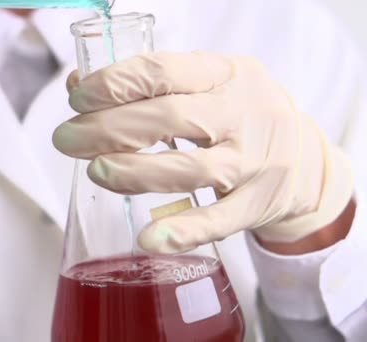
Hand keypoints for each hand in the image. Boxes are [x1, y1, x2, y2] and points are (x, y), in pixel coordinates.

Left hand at [53, 52, 353, 253]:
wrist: (305, 158)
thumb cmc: (240, 115)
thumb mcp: (208, 83)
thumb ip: (151, 84)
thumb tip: (78, 87)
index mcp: (226, 73)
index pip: (162, 71)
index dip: (113, 84)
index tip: (77, 99)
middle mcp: (243, 113)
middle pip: (168, 118)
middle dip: (108, 129)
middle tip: (67, 140)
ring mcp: (254, 161)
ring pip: (191, 168)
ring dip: (135, 172)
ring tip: (97, 172)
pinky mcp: (259, 203)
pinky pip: (221, 220)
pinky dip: (184, 231)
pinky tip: (148, 238)